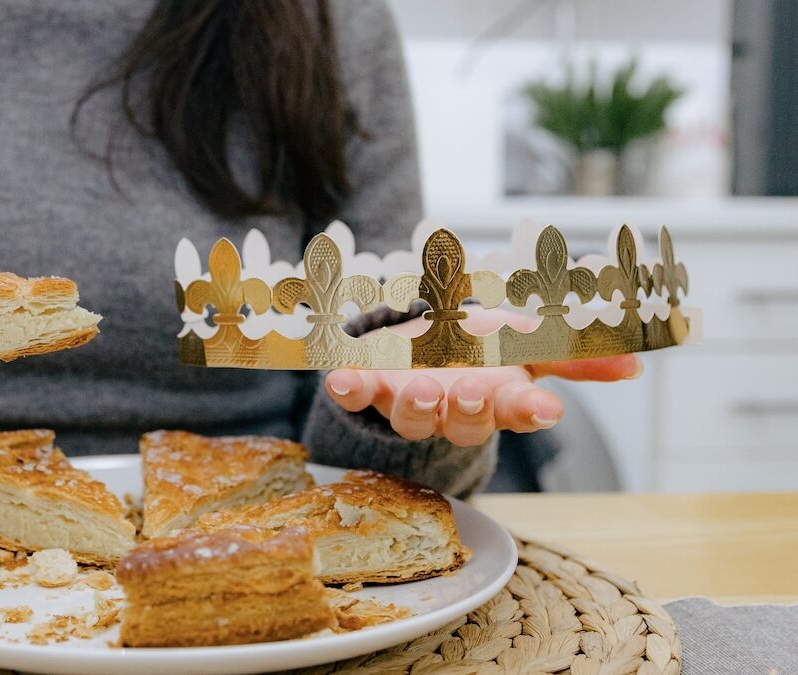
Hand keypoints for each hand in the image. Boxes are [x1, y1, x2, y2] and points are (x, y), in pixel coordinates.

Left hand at [324, 310, 640, 446]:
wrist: (413, 348)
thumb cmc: (476, 348)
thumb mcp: (525, 342)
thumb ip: (575, 354)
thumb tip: (635, 363)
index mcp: (498, 397)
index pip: (520, 411)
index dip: (531, 410)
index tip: (545, 407)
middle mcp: (455, 408)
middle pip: (466, 423)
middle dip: (469, 409)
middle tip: (469, 390)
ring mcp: (411, 402)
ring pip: (415, 419)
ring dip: (417, 407)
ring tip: (419, 389)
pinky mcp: (371, 388)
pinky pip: (358, 397)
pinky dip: (348, 390)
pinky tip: (340, 380)